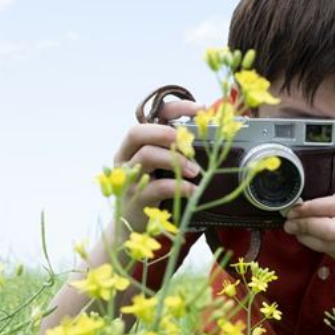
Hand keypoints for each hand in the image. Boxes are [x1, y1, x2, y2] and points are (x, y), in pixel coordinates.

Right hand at [114, 100, 202, 231]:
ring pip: (147, 156)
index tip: (201, 108)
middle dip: (166, 133)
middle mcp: (126, 156)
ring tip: (196, 170)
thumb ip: (175, 151)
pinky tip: (193, 190)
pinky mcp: (135, 198)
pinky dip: (179, 186)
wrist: (132, 226)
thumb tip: (208, 138)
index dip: (176, 108)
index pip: (151, 116)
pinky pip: (157, 187)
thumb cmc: (152, 191)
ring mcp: (129, 177)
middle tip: (189, 141)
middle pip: (138, 132)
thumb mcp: (161, 167)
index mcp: (135, 144)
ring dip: (175, 160)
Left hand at [281, 163, 334, 264]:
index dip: (310, 207)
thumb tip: (328, 148)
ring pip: (325, 244)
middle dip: (304, 225)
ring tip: (293, 226)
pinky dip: (312, 242)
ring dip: (304, 236)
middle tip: (289, 221)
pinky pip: (327, 251)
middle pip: (330, 230)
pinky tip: (305, 233)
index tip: (295, 206)